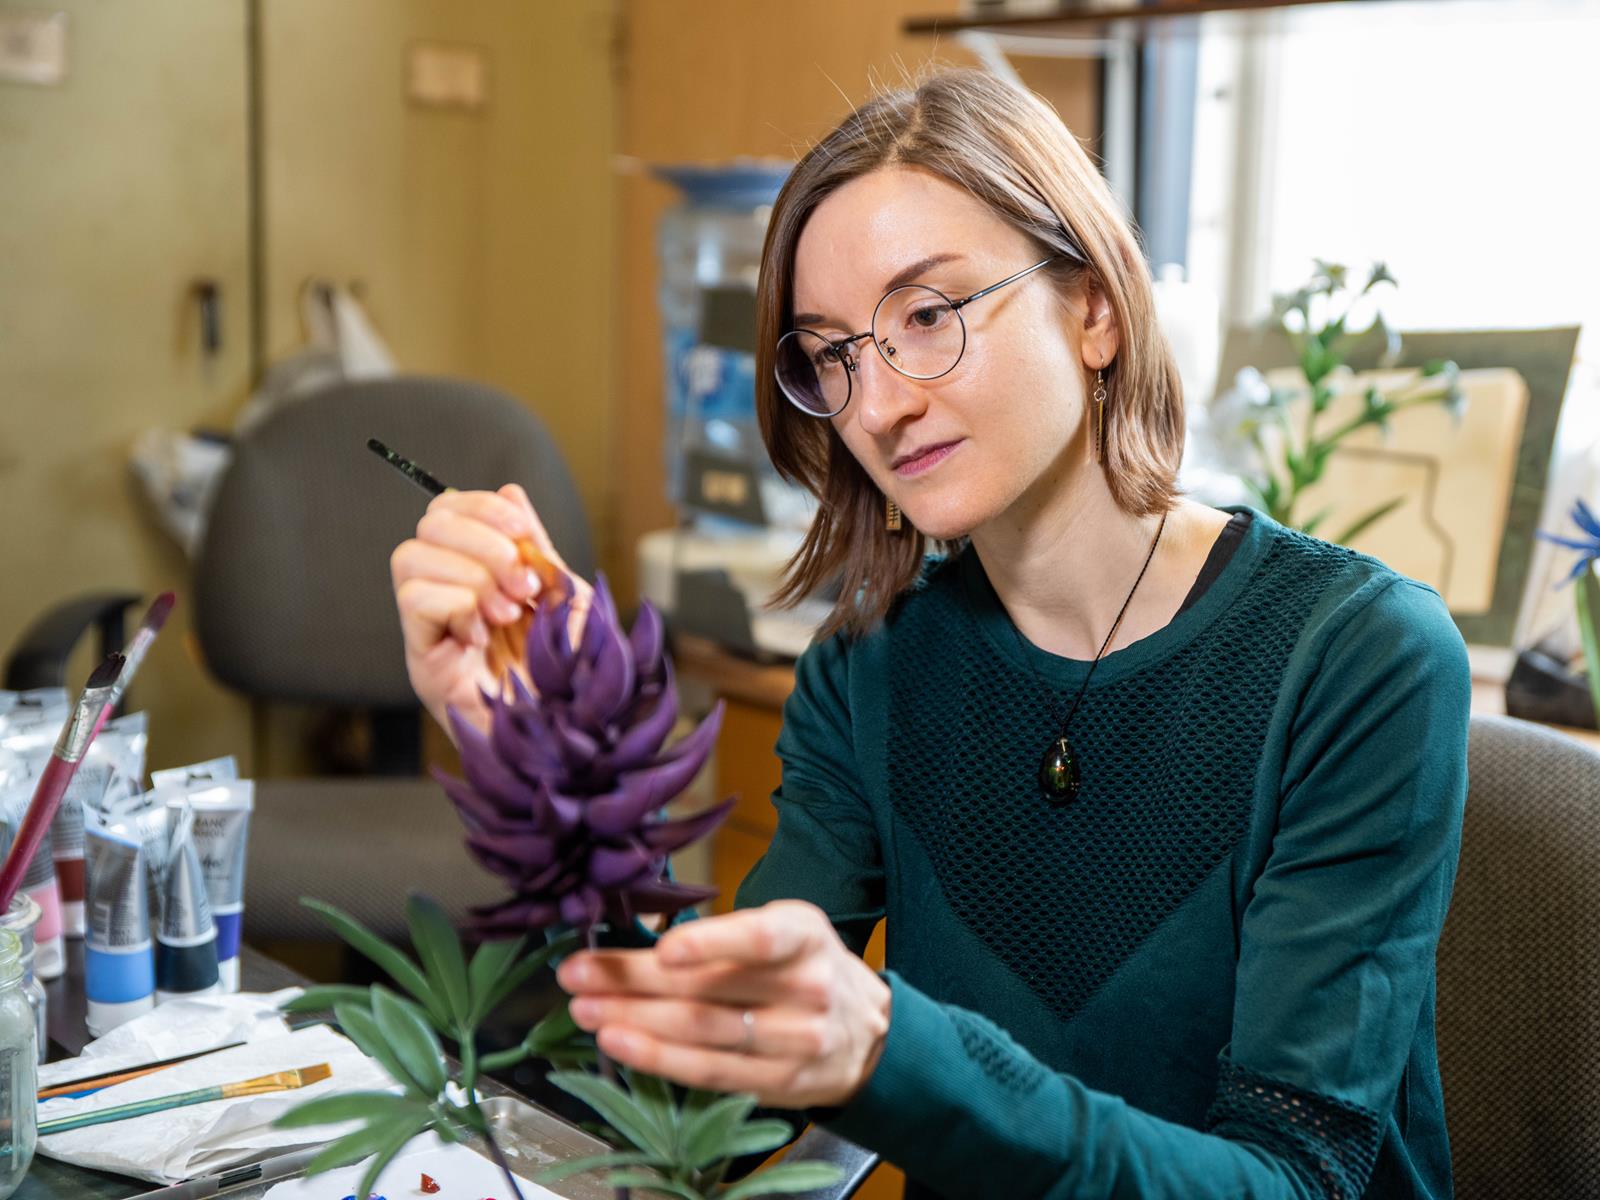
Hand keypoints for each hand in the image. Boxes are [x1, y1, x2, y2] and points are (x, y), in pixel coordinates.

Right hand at [390, 483, 590, 736]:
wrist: (577, 730)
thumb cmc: (576, 670)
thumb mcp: (565, 595)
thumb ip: (535, 546)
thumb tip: (510, 490)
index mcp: (478, 574)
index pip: (449, 511)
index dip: (483, 507)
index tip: (524, 533)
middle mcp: (447, 594)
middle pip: (429, 524)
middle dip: (483, 541)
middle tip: (522, 583)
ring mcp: (430, 628)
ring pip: (411, 557)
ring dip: (472, 575)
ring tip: (507, 611)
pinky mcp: (422, 660)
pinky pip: (414, 601)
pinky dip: (457, 604)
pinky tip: (484, 634)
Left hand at [556, 901, 890, 1109]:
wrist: (869, 1032)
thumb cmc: (806, 966)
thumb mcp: (784, 928)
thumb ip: (724, 934)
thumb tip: (637, 941)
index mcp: (804, 935)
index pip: (759, 939)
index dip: (710, 944)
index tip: (662, 950)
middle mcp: (806, 988)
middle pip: (710, 989)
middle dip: (632, 982)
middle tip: (578, 974)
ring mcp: (796, 1042)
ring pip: (703, 1034)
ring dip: (634, 1022)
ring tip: (585, 1009)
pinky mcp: (781, 1084)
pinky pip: (710, 1074)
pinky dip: (658, 1060)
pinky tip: (621, 1045)